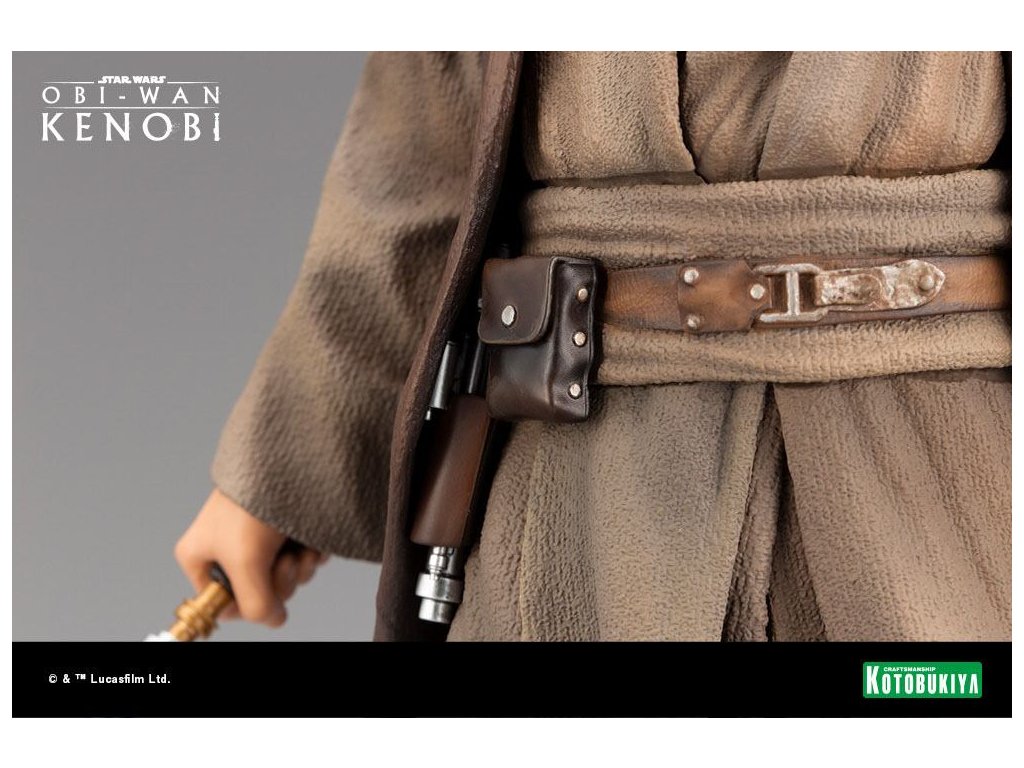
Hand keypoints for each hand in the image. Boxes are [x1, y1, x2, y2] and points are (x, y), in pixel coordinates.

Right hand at [174, 489, 328, 626]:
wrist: (290, 458)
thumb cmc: (253, 504)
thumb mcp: (246, 563)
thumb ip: (255, 605)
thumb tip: (274, 619)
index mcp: (200, 556)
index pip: (223, 604)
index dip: (247, 604)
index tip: (260, 586)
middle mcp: (227, 548)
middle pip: (259, 593)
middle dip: (280, 581)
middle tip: (284, 561)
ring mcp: (258, 537)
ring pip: (285, 578)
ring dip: (300, 569)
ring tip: (300, 547)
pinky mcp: (285, 527)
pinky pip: (302, 559)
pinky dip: (311, 555)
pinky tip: (312, 542)